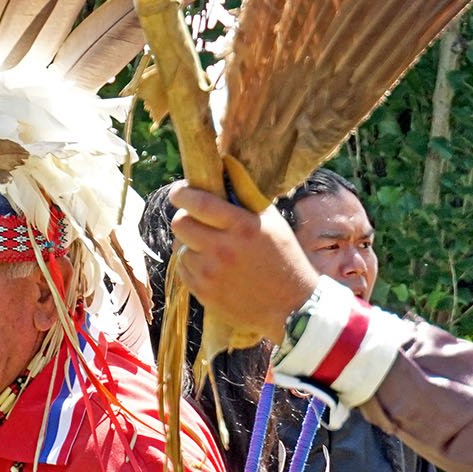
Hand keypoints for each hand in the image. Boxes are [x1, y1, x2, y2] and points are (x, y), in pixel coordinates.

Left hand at [169, 187, 318, 340]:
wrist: (293, 308)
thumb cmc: (285, 259)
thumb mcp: (273, 222)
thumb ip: (247, 194)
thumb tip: (225, 163)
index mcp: (242, 227)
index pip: (197, 201)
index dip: (182, 193)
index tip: (181, 192)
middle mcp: (223, 249)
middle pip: (180, 223)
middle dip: (186, 218)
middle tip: (198, 222)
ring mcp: (211, 273)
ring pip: (181, 247)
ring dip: (192, 245)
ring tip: (214, 250)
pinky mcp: (204, 293)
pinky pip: (184, 270)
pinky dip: (194, 266)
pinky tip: (215, 268)